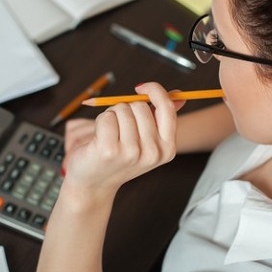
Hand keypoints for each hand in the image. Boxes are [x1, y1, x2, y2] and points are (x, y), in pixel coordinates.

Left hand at [61, 82, 184, 194]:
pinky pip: (107, 117)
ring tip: (109, 134)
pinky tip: (99, 138)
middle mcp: (152, 153)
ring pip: (122, 109)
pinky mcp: (109, 150)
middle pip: (140, 106)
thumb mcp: (147, 140)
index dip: (154, 90)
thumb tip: (177, 94)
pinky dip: (100, 121)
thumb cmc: (120, 157)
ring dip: (112, 115)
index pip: (167, 107)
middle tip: (119, 127)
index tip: (140, 87)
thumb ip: (162, 117)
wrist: (94, 184)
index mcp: (167, 149)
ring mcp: (131, 153)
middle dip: (126, 108)